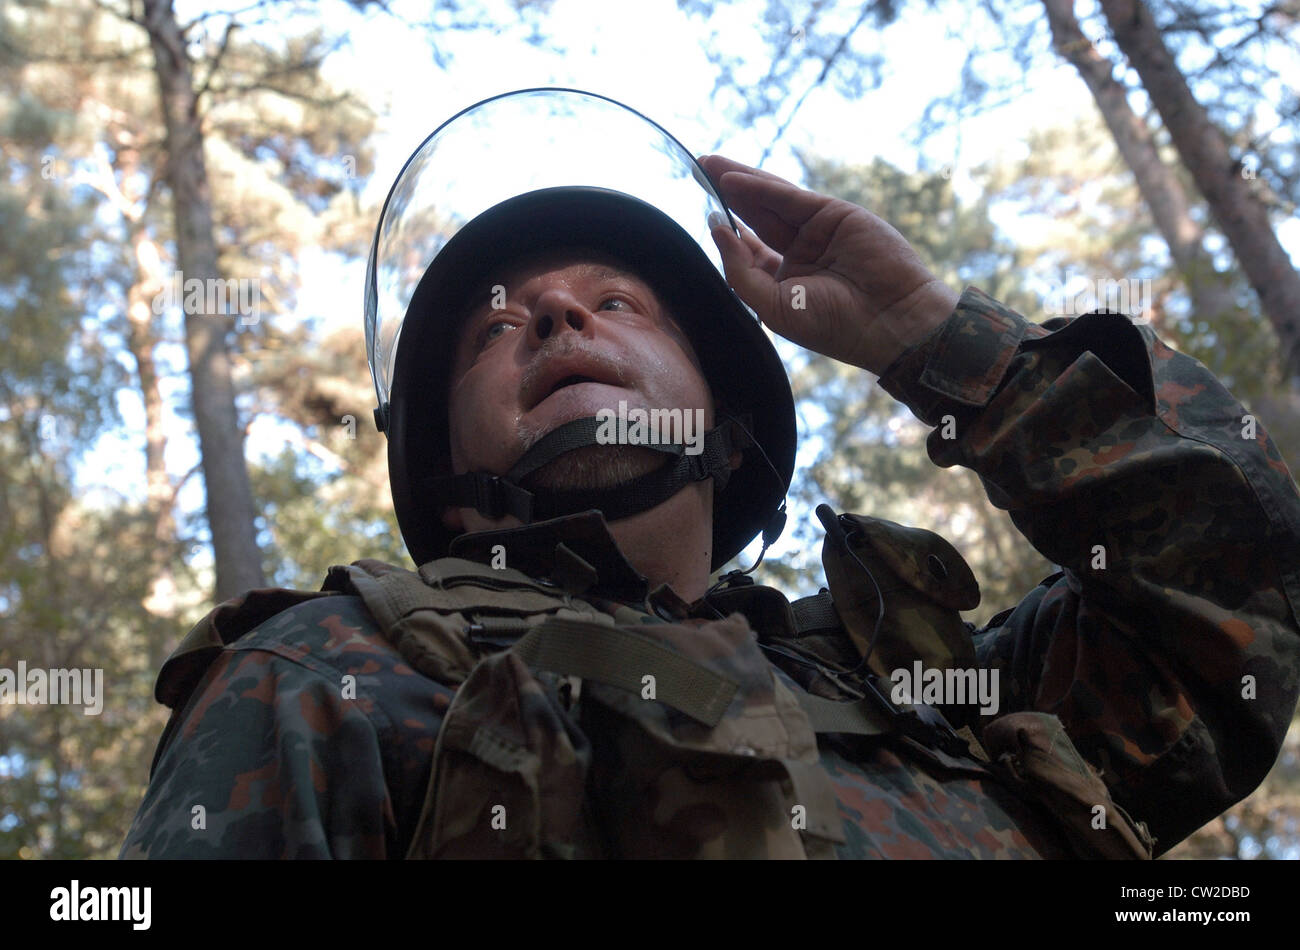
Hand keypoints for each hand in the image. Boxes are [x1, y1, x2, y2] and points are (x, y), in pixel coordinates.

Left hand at [698, 154, 958, 375]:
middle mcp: (799, 254)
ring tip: (708, 164)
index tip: (703, 212)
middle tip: (698, 170)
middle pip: (755, 218)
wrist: (890, 321)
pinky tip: (733, 179)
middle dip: (726, 195)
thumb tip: (715, 229)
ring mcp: (817, 232)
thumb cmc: (834, 325)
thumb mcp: (772, 307)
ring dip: (739, 181)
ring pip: (770, 202)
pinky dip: (761, 187)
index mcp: (784, 281)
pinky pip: (789, 198)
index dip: (725, 231)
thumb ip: (739, 271)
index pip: (748, 249)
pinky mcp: (833, 215)